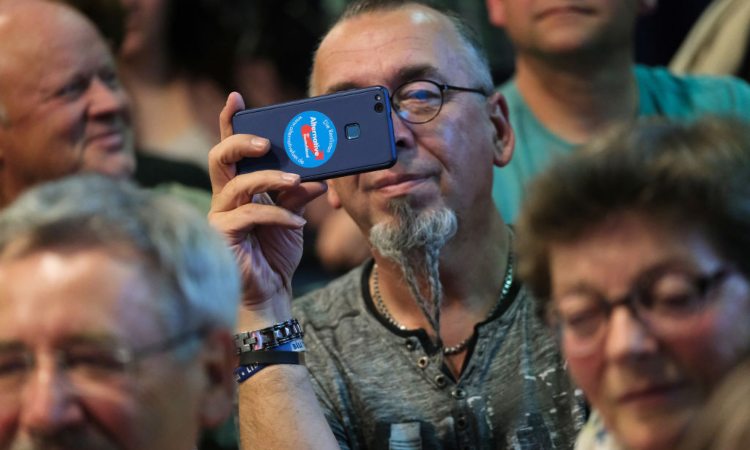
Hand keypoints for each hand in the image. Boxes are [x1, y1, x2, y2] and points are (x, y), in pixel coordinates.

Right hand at [208, 93, 326, 321]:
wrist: (271, 293)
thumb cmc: (274, 253)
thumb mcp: (292, 217)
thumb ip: (298, 194)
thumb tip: (319, 174)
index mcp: (238, 187)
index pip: (231, 150)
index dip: (230, 123)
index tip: (236, 98)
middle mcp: (223, 198)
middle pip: (219, 158)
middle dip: (241, 142)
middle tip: (267, 142)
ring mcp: (219, 217)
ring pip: (237, 185)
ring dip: (270, 179)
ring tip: (297, 182)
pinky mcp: (222, 236)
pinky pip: (250, 216)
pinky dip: (279, 216)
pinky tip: (299, 223)